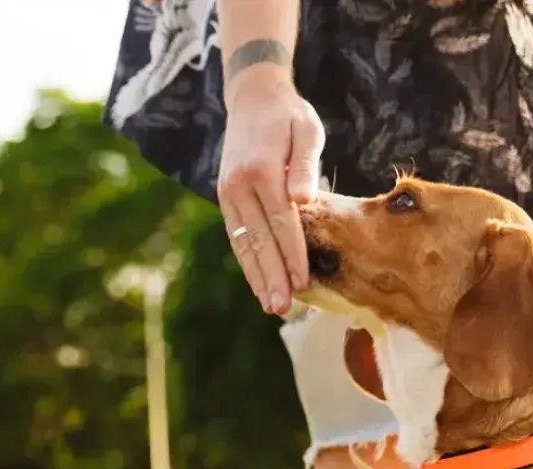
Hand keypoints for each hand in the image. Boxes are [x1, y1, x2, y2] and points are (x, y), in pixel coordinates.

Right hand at [218, 67, 324, 314]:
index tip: (303, 282)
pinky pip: (237, 237)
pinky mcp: (226, 199)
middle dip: (272, 277)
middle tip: (283, 308)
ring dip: (257, 278)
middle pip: (258, 240)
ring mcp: (228, 194)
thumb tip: (302, 201)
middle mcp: (239, 185)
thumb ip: (304, 165)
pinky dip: (248, 263)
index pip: (280, 223)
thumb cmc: (289, 115)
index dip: (292, 255)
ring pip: (244, 244)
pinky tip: (258, 285)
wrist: (253, 96)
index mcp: (260, 170)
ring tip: (270, 306)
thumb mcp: (307, 130)